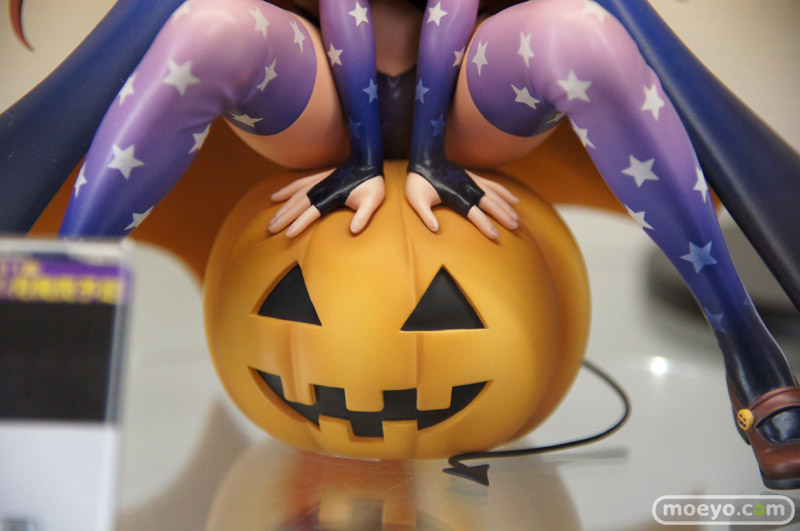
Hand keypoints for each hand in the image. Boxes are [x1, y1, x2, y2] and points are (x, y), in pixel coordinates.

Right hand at [269, 164, 383, 236]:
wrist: (368, 161)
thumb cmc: (372, 183)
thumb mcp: (373, 201)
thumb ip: (363, 216)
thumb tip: (354, 231)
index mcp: (332, 195)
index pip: (312, 212)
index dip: (300, 222)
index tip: (289, 233)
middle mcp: (322, 187)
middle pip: (298, 204)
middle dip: (284, 217)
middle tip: (271, 229)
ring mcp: (318, 181)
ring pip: (295, 195)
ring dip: (283, 207)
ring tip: (271, 219)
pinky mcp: (318, 177)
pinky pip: (298, 184)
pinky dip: (286, 190)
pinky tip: (276, 196)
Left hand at [406, 162, 518, 239]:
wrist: (424, 159)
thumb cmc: (418, 182)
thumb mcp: (416, 199)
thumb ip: (425, 215)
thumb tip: (434, 230)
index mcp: (454, 194)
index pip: (473, 212)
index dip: (484, 223)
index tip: (495, 235)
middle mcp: (467, 186)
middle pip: (489, 203)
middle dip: (503, 215)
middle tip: (514, 227)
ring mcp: (472, 180)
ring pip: (494, 194)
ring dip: (506, 206)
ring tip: (517, 218)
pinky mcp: (474, 177)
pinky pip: (493, 185)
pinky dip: (505, 192)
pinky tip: (514, 200)